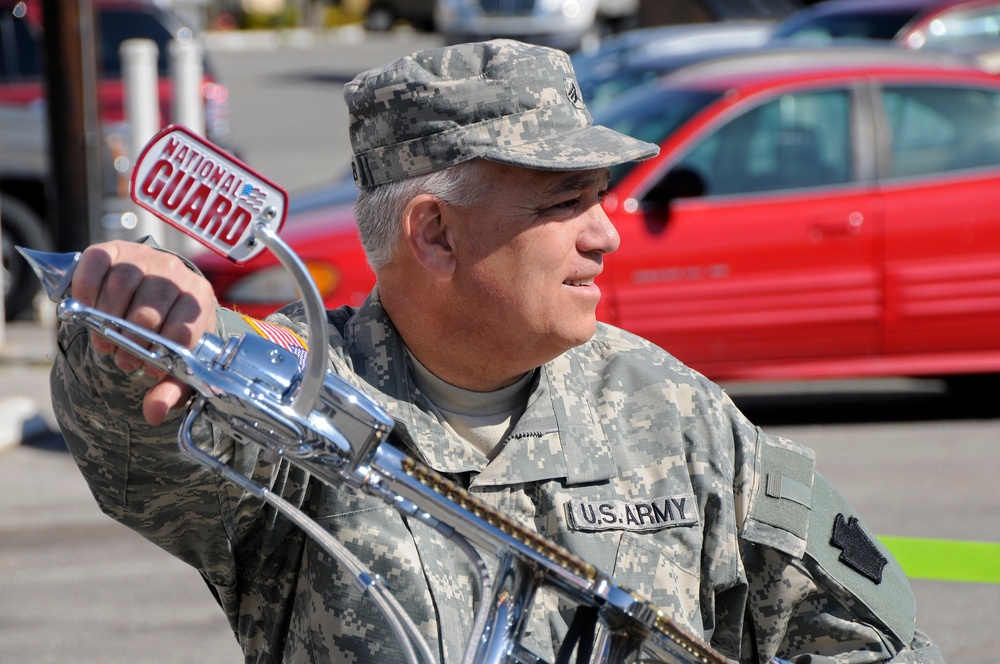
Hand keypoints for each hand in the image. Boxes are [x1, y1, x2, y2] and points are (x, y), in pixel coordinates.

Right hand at [71, 241, 217, 425]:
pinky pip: (98, 262)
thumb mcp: (177, 360)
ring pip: (124, 283)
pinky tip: (85, 308)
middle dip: (132, 339)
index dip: (163, 351)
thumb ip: (171, 389)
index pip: (184, 325)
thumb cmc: (168, 331)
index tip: (150, 368)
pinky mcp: (116, 248)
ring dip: (107, 318)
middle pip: (151, 305)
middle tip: (122, 358)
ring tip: (105, 343)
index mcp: (199, 298)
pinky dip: (86, 287)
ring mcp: (147, 257)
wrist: (155, 295)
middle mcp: (176, 273)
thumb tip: (155, 413)